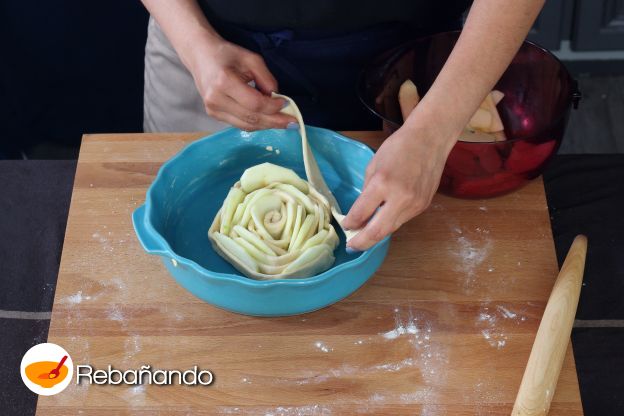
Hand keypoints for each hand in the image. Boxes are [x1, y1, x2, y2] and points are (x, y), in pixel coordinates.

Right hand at [184, 35, 295, 129]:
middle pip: (251, 118)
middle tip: (293, 123)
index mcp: (224, 82)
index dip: (273, 106)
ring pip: (246, 125)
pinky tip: (268, 120)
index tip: (286, 103)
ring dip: (267, 125)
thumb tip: (277, 98)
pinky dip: (256, 123)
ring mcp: (213, 110)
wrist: (200, 56)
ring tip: (283, 123)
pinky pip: (240, 124)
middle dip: (274, 121)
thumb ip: (266, 78)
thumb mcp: (251, 59)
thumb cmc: (227, 54)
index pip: (254, 103)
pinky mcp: (214, 115)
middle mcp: (216, 99)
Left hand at [342, 124, 454, 249]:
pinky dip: (389, 222)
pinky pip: (402, 220)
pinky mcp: (423, 206)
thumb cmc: (398, 148)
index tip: (345, 226)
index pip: (361, 213)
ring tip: (364, 236)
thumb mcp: (373, 166)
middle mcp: (400, 197)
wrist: (430, 140)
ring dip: (376, 234)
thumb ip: (366, 192)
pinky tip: (382, 220)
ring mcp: (414, 204)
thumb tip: (359, 214)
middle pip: (378, 231)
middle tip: (351, 246)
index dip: (350, 223)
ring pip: (391, 228)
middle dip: (362, 242)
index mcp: (383, 183)